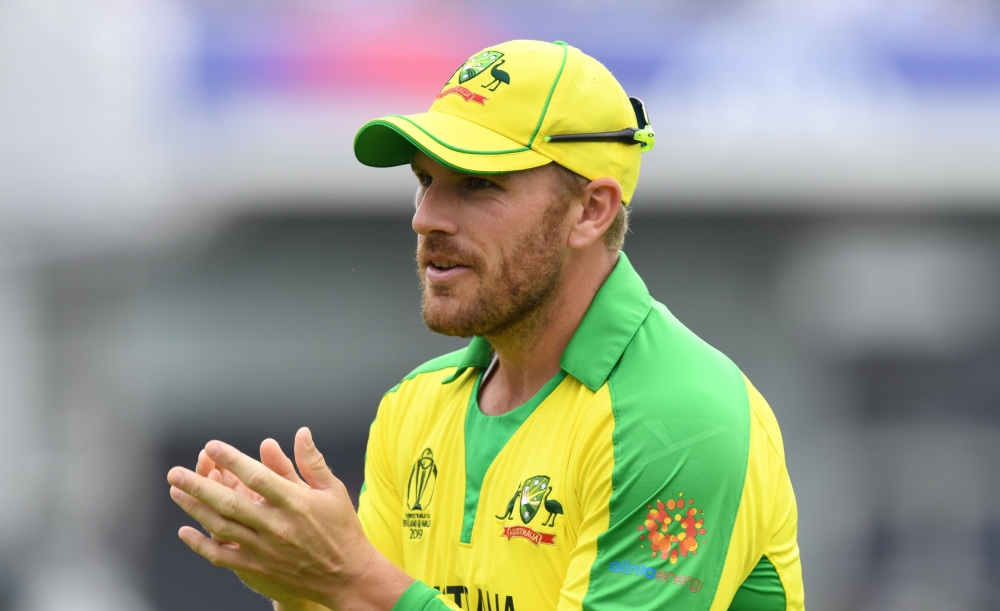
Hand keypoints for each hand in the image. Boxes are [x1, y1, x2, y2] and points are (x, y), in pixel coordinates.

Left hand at [168, 427, 412, 610]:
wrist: (347, 576)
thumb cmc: (342, 528)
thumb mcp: (333, 490)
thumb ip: (312, 462)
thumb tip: (301, 433)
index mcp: (295, 502)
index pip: (257, 476)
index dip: (232, 460)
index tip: (212, 446)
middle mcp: (277, 525)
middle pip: (230, 502)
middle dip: (198, 486)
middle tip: (176, 472)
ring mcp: (265, 549)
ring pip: (221, 527)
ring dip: (195, 509)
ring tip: (176, 492)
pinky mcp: (258, 568)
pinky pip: (223, 556)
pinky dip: (201, 545)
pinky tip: (185, 532)